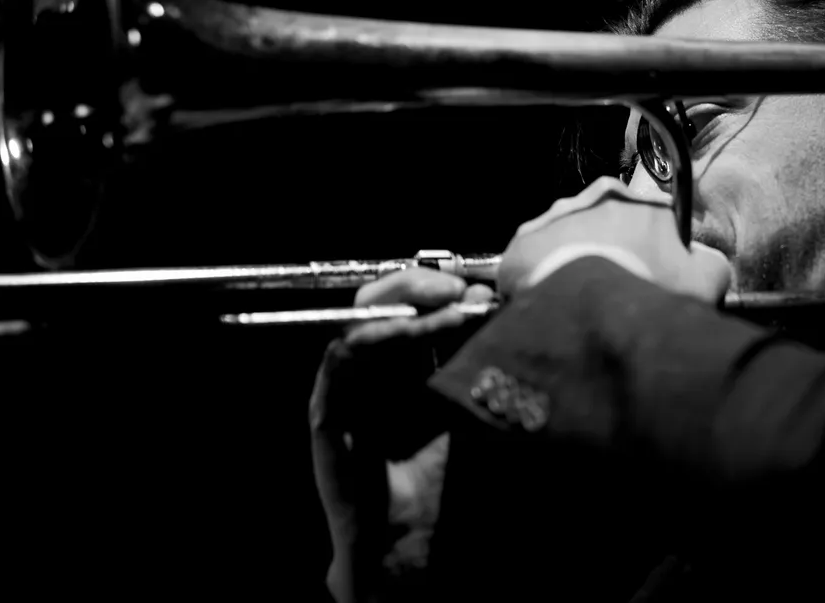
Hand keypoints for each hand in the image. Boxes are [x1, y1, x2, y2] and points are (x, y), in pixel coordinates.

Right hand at [310, 268, 491, 601]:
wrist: (414, 540)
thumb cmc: (446, 479)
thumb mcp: (473, 406)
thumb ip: (480, 356)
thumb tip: (497, 303)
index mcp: (406, 366)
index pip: (416, 304)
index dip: (446, 288)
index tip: (486, 288)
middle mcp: (374, 370)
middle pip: (386, 301)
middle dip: (425, 284)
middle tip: (462, 286)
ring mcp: (347, 385)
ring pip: (364, 319)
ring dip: (406, 303)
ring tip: (447, 302)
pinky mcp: (327, 407)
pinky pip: (343, 356)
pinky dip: (377, 333)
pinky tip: (412, 328)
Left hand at [497, 176, 731, 303]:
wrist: (588, 314)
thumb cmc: (647, 293)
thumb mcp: (705, 282)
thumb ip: (711, 264)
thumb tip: (706, 262)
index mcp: (641, 202)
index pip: (653, 219)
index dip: (656, 251)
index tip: (653, 277)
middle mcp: (594, 199)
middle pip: (608, 227)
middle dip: (613, 254)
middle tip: (618, 293)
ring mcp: (554, 219)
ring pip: (569, 241)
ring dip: (576, 264)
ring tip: (585, 303)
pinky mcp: (522, 244)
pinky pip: (534, 260)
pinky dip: (543, 279)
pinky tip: (557, 305)